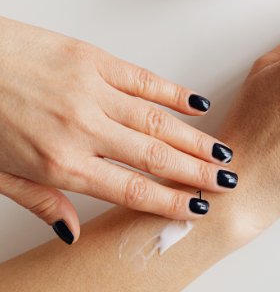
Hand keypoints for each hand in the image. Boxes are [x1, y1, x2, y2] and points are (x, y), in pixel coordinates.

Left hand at [0, 17, 236, 242]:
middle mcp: (82, 129)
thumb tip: (72, 233)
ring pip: (156, 121)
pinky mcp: (89, 58)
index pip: (131, 190)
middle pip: (154, 158)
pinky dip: (172, 93)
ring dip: (194, 139)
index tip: (198, 208)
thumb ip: (40, 202)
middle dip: (197, 173)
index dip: (171, 202)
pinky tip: (195, 106)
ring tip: (222, 153)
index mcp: (61, 164)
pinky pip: (142, 79)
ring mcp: (90, 90)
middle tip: (227, 182)